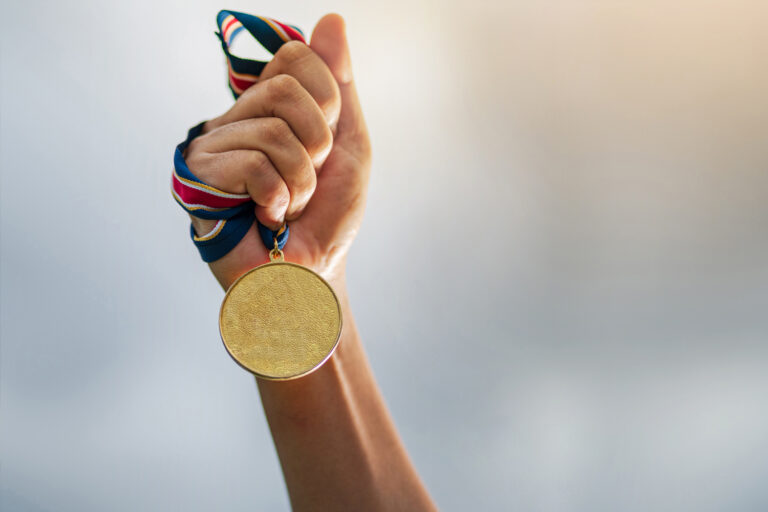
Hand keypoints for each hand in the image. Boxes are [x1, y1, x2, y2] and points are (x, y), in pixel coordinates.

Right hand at [183, 14, 370, 289]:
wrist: (310, 274)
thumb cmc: (327, 216)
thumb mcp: (348, 145)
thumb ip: (339, 85)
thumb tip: (331, 20)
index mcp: (270, 105)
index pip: (295, 57)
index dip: (327, 103)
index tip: (325, 145)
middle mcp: (237, 117)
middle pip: (286, 90)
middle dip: (318, 145)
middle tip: (308, 181)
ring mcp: (215, 146)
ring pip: (275, 131)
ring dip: (301, 181)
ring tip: (288, 205)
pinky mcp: (201, 178)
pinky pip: (255, 163)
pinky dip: (278, 197)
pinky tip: (268, 216)